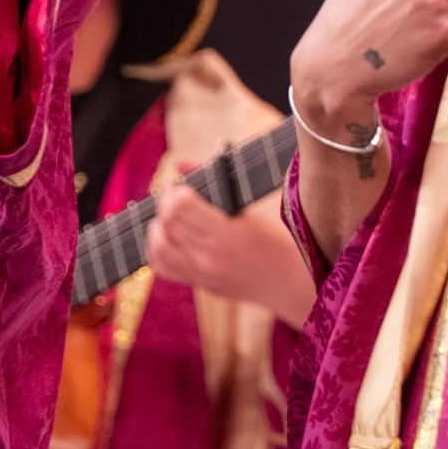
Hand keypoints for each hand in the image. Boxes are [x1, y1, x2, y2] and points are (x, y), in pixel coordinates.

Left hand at [146, 163, 316, 325]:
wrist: (290, 282)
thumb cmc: (277, 241)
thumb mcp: (249, 209)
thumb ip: (213, 184)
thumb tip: (181, 164)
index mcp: (225, 233)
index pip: (180, 206)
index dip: (174, 190)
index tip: (178, 182)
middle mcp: (208, 256)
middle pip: (166, 223)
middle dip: (164, 202)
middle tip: (172, 192)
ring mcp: (201, 274)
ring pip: (158, 247)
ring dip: (157, 226)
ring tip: (167, 215)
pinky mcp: (200, 284)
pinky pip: (163, 267)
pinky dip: (157, 249)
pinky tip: (167, 236)